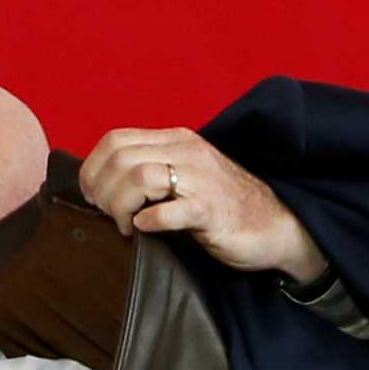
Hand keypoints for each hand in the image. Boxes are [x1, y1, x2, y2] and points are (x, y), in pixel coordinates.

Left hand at [78, 128, 327, 281]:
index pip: (115, 140)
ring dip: (120, 206)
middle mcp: (186, 151)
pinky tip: (146, 229)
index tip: (92, 196)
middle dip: (101, 191)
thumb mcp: (182, 177)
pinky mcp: (210, 209)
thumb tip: (101, 187)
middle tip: (108, 216)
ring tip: (125, 225)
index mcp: (175, 140)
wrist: (276, 225)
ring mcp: (200, 178)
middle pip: (120, 158)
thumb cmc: (221, 208)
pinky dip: (148, 221)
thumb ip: (149, 172)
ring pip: (139, 178)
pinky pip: (168, 210)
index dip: (93, 169)